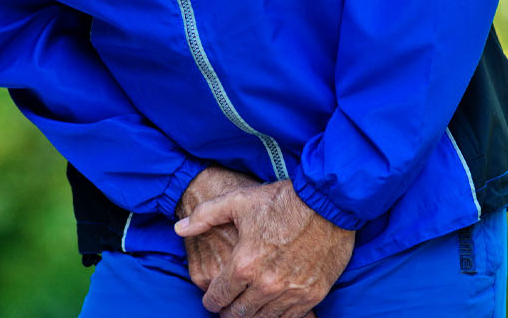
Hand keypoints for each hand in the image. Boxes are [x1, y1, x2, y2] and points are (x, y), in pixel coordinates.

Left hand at [174, 180, 354, 317]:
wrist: (328, 202)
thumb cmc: (281, 200)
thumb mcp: (237, 201)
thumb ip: (204, 216)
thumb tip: (179, 228)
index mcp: (244, 265)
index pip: (218, 297)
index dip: (211, 301)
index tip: (212, 300)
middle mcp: (266, 285)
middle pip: (239, 314)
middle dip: (229, 313)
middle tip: (227, 309)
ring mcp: (291, 292)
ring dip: (253, 317)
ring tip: (248, 310)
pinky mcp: (314, 294)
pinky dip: (278, 317)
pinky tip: (272, 310)